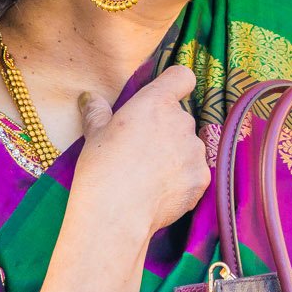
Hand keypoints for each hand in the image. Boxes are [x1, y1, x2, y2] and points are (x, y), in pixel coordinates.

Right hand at [71, 66, 210, 254]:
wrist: (116, 214)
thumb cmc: (102, 169)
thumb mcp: (94, 135)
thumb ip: (97, 112)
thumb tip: (90, 97)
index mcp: (156, 103)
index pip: (181, 77)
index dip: (175, 84)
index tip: (165, 96)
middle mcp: (181, 122)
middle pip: (180, 118)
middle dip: (166, 131)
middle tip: (141, 152)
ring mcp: (195, 151)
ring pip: (189, 147)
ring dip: (176, 156)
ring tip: (149, 177)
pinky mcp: (202, 178)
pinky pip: (194, 173)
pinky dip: (182, 181)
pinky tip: (160, 193)